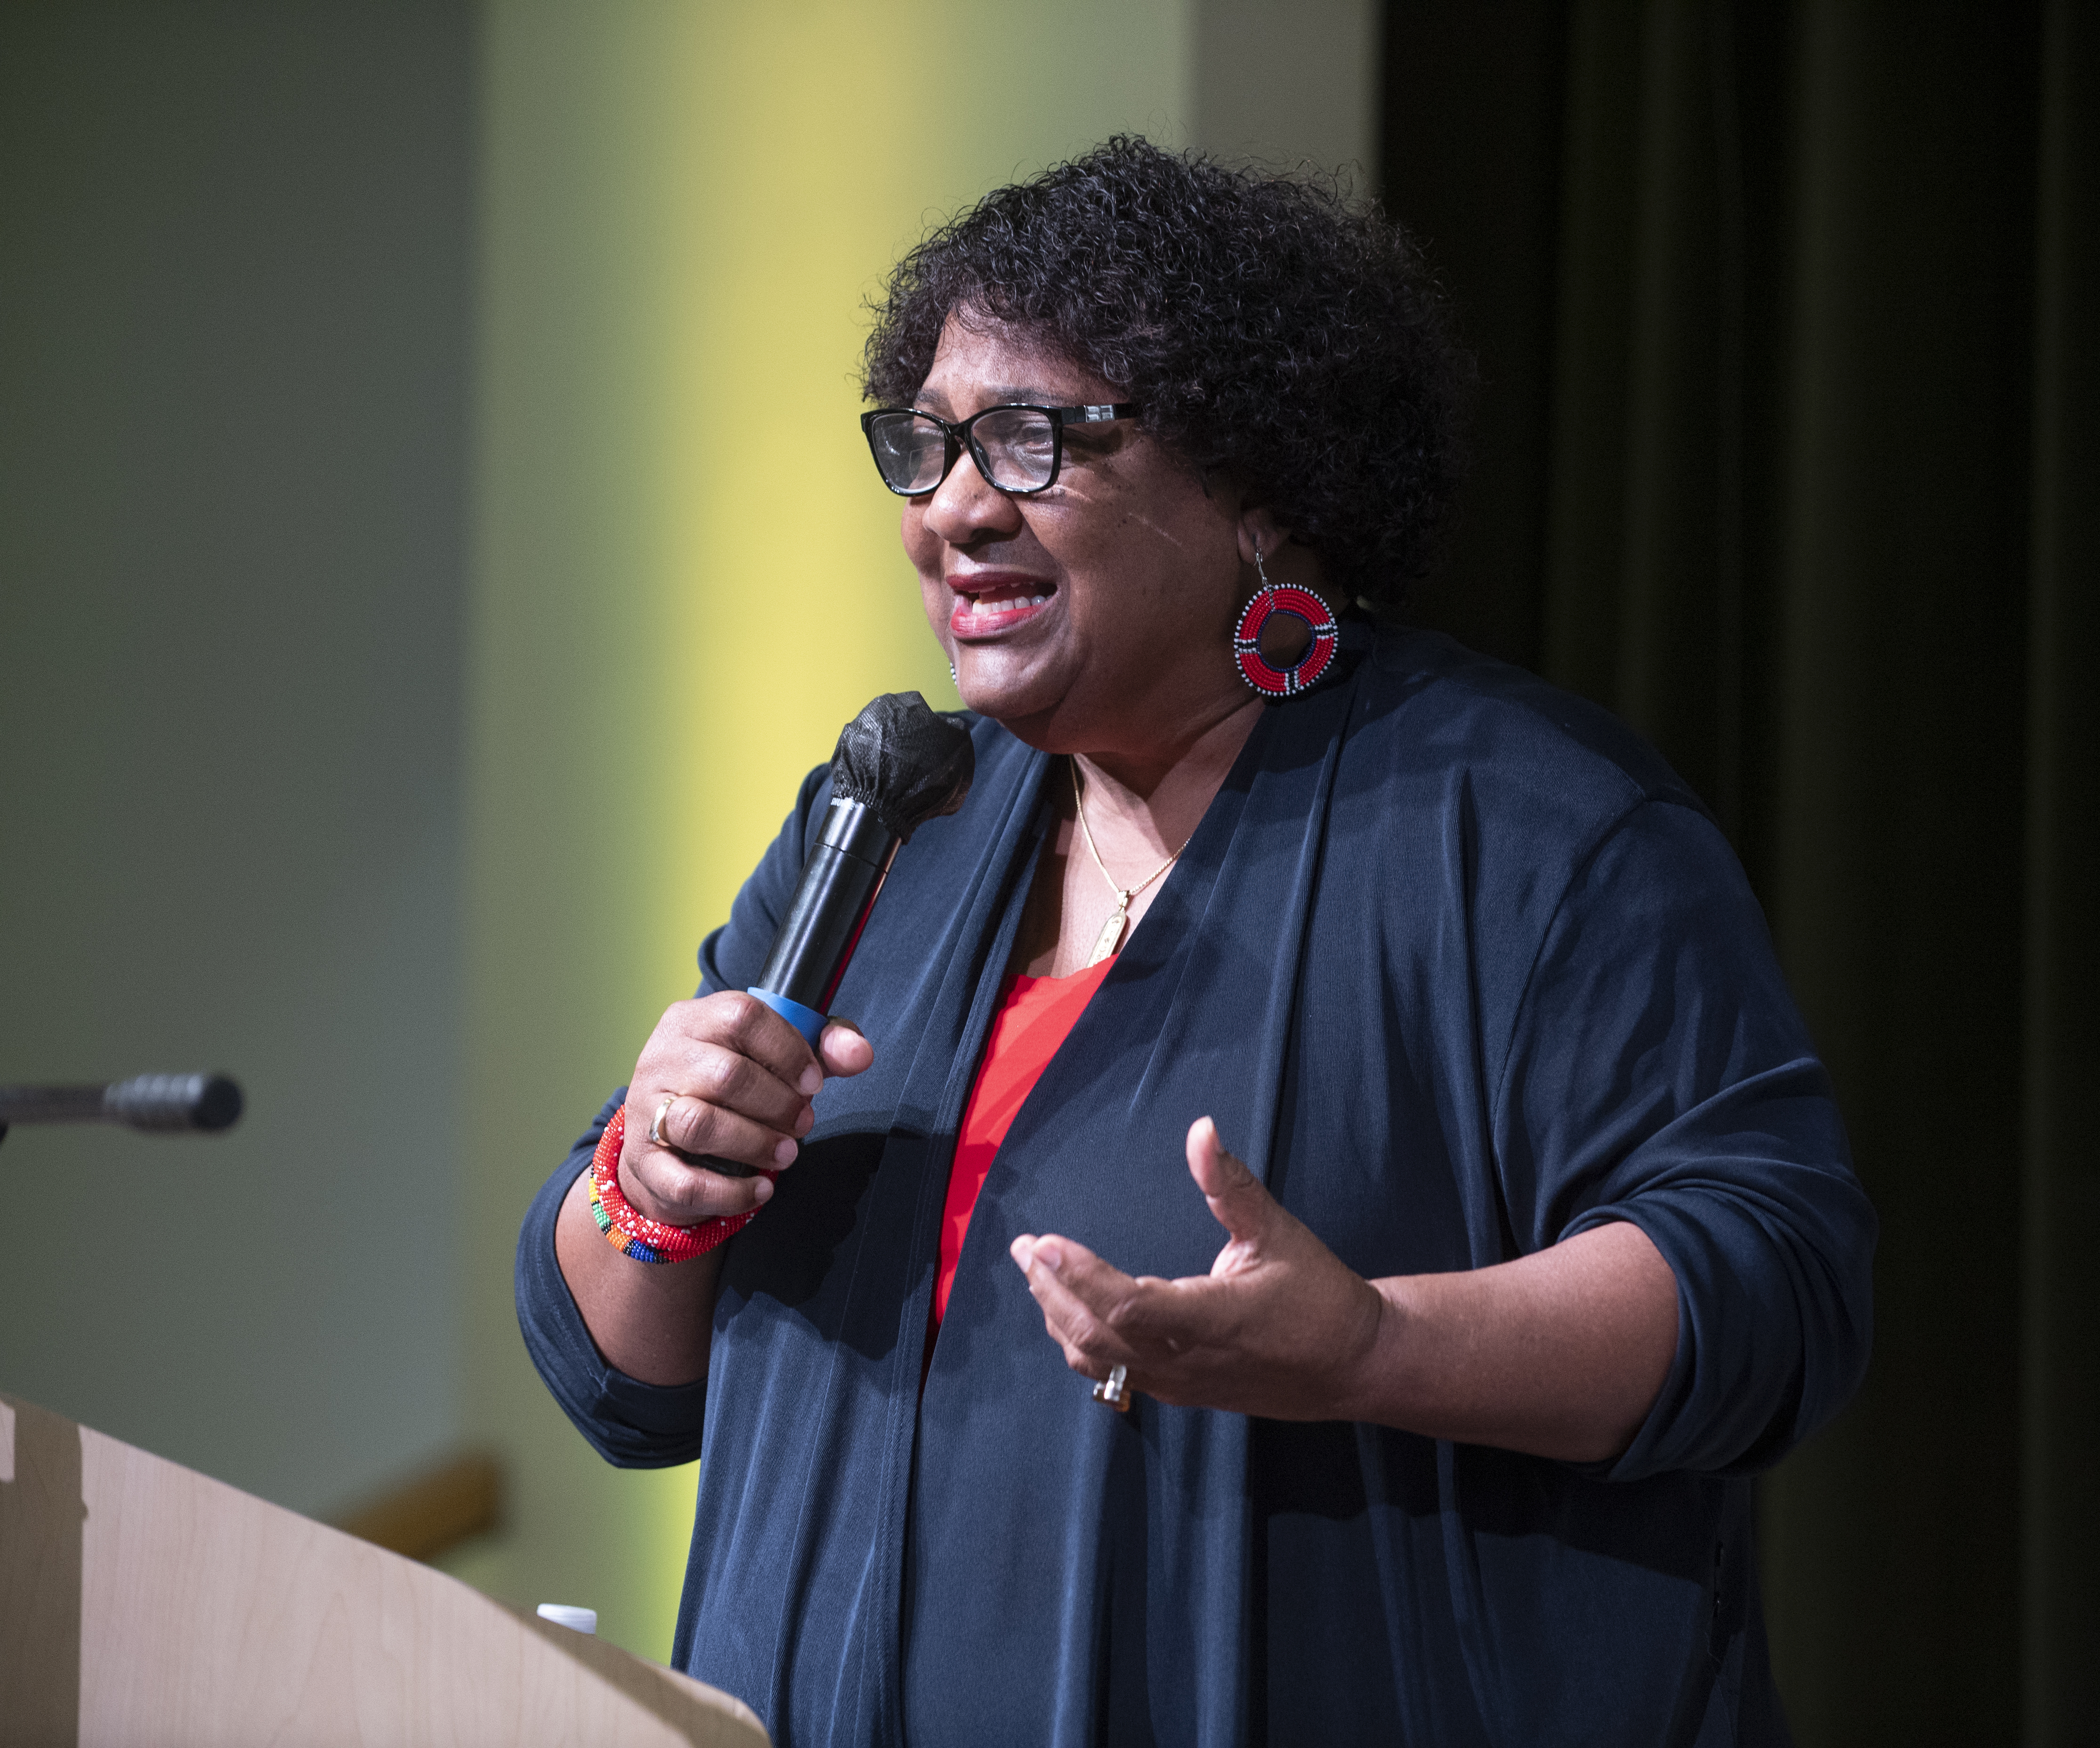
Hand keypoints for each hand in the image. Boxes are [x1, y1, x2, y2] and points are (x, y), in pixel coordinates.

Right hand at [620, 993, 873, 1224]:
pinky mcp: (643, 1163)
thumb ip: (820, 1048)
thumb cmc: (730, 1091)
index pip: (742, 1016)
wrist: (667, 1144)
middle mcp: (663, 1058)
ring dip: (756, 1143)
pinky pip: (687, 1181)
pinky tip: (761, 1190)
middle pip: (726, 1074)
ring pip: (700, 1124)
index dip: (788, 1050)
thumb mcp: (773, 1058)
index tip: (815, 1081)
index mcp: (694, 1020)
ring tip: (786, 1153)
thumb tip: (860, 1053)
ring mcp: (646, 1110)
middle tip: (803, 1122)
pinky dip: (733, 1192)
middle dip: (778, 1104)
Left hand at [1009, 1116, 1385, 1419]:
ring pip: (1099, 1362)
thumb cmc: (1320, 1296)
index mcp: (1212, 1318)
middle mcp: (1187, 1360)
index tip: (1042, 1242)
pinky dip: (1082, 1344)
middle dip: (1051, 1290)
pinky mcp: (1180, 1393)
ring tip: (1036, 1275)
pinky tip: (1068, 1315)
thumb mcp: (1279, 1232)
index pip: (1127, 1304)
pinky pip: (1115, 1376)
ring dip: (1059, 1317)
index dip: (1079, 1276)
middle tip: (1022, 1249)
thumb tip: (1202, 1129)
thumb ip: (1231, 1185)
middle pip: (1096, 1336)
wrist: (1354, 1366)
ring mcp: (1180, 1384)